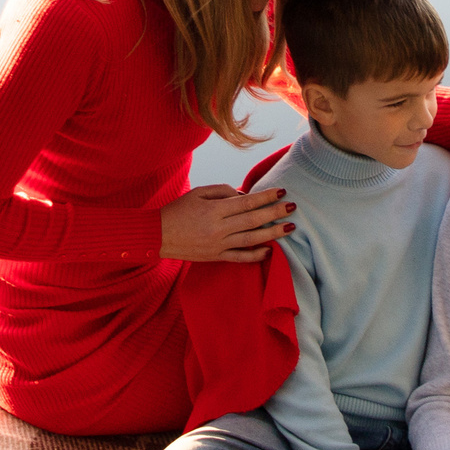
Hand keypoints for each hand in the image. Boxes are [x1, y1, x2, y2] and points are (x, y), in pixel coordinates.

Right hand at [159, 184, 290, 262]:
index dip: (266, 197)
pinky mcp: (215, 257)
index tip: (281, 191)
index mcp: (214, 209)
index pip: (246, 202)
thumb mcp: (198, 193)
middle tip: (293, 207)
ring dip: (272, 233)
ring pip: (251, 239)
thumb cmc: (177, 210)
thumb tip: (245, 196)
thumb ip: (223, 191)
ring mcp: (218, 244)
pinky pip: (240, 257)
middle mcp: (218, 228)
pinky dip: (256, 255)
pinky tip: (270, 250)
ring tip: (289, 227)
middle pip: (253, 220)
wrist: (156, 236)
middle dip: (275, 213)